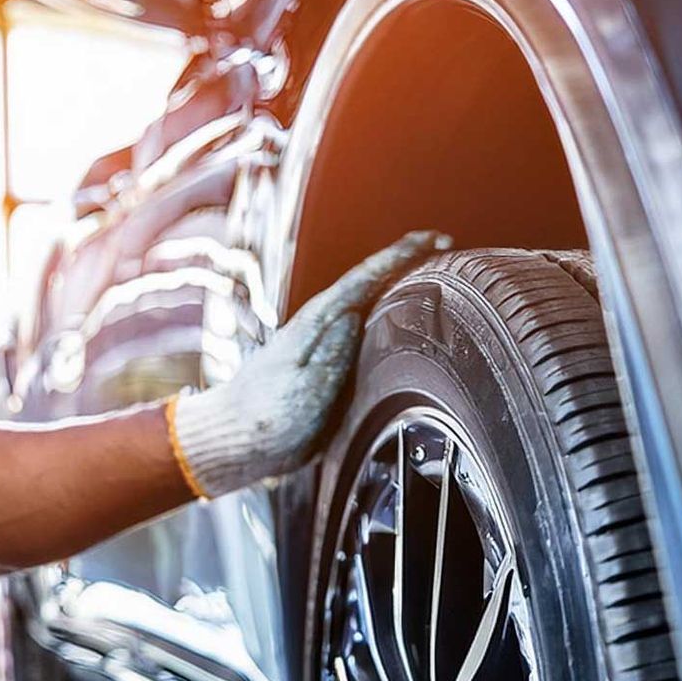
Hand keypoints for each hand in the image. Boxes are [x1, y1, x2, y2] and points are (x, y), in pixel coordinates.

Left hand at [169, 231, 449, 497]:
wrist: (235, 440)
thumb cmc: (268, 421)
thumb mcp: (305, 392)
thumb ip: (332, 355)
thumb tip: (354, 316)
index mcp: (317, 324)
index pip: (365, 278)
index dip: (402, 256)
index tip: (436, 240)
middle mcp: (320, 325)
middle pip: (370, 282)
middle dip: (407, 262)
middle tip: (446, 250)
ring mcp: (321, 341)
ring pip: (367, 303)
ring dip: (399, 286)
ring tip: (435, 275)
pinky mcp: (323, 361)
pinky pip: (363, 328)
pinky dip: (386, 315)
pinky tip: (402, 320)